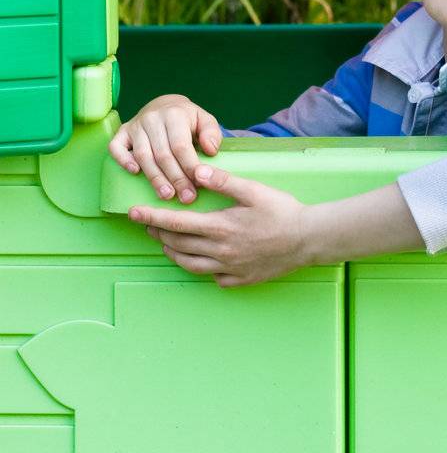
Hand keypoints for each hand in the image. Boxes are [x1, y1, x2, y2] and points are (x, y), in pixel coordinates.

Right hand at [108, 93, 222, 203]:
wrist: (165, 106)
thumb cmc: (187, 119)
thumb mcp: (205, 120)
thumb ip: (212, 133)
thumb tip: (210, 151)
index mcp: (174, 114)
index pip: (181, 145)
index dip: (189, 166)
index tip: (198, 184)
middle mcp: (153, 118)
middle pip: (163, 154)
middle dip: (176, 178)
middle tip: (186, 197)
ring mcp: (135, 125)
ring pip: (143, 155)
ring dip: (155, 178)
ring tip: (167, 195)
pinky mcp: (122, 132)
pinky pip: (116, 147)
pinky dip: (123, 160)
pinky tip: (135, 173)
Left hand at [128, 163, 312, 287]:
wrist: (308, 239)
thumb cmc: (283, 211)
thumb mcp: (254, 190)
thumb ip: (224, 182)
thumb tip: (196, 171)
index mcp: (220, 227)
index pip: (176, 223)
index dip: (151, 217)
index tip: (133, 213)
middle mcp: (219, 252)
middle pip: (178, 245)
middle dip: (158, 233)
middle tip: (147, 224)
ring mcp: (229, 269)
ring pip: (189, 265)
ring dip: (173, 253)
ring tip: (166, 243)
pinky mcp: (239, 280)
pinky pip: (211, 277)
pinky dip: (200, 268)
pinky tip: (201, 260)